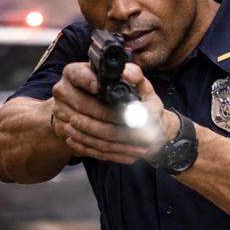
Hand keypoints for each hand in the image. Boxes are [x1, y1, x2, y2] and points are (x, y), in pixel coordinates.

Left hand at [51, 62, 178, 164]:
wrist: (161, 131)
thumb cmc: (149, 106)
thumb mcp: (146, 88)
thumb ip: (136, 76)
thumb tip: (124, 71)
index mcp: (150, 115)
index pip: (123, 115)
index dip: (101, 113)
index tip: (82, 107)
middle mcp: (146, 136)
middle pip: (111, 133)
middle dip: (88, 126)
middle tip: (71, 118)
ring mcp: (136, 150)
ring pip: (106, 146)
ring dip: (85, 138)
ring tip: (68, 128)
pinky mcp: (127, 158)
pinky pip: (104, 156)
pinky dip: (87, 149)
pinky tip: (73, 142)